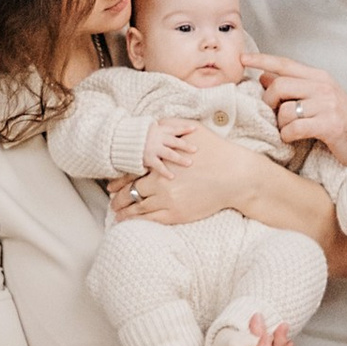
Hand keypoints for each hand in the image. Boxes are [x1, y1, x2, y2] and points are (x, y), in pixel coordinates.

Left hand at [118, 131, 266, 224]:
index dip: (120, 180)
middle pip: (131, 192)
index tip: (111, 185)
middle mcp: (161, 182)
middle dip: (118, 198)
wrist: (235, 175)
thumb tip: (155, 123)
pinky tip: (132, 222)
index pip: (132, 173)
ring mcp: (168, 200)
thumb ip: (170, 125)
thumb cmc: (215, 151)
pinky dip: (138, 221)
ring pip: (138, 209)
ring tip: (117, 214)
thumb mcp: (192, 129)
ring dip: (125, 212)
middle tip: (112, 201)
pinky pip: (152, 220)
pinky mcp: (177, 214)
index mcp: (161, 162)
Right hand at [140, 118, 192, 172]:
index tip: (194, 128)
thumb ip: (159, 130)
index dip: (184, 128)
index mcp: (159, 130)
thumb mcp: (148, 128)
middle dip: (186, 145)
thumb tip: (170, 130)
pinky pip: (158, 166)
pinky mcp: (148, 158)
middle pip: (175, 141)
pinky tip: (172, 177)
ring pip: (169, 154)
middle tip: (196, 149)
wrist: (121, 139)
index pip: (174, 128)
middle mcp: (158, 138)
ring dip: (180, 159)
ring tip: (189, 163)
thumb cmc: (136, 134)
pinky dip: (165, 171)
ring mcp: (153, 148)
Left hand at [256, 59, 346, 157]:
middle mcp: (323, 87)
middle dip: (269, 102)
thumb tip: (264, 76)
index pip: (285, 64)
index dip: (263, 60)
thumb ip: (293, 86)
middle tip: (272, 114)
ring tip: (288, 130)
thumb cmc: (342, 121)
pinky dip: (288, 136)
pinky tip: (292, 138)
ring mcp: (327, 105)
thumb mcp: (318, 98)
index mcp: (319, 77)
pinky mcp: (329, 124)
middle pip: (280, 85)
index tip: (244, 59)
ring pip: (285, 110)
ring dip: (280, 124)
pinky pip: (295, 128)